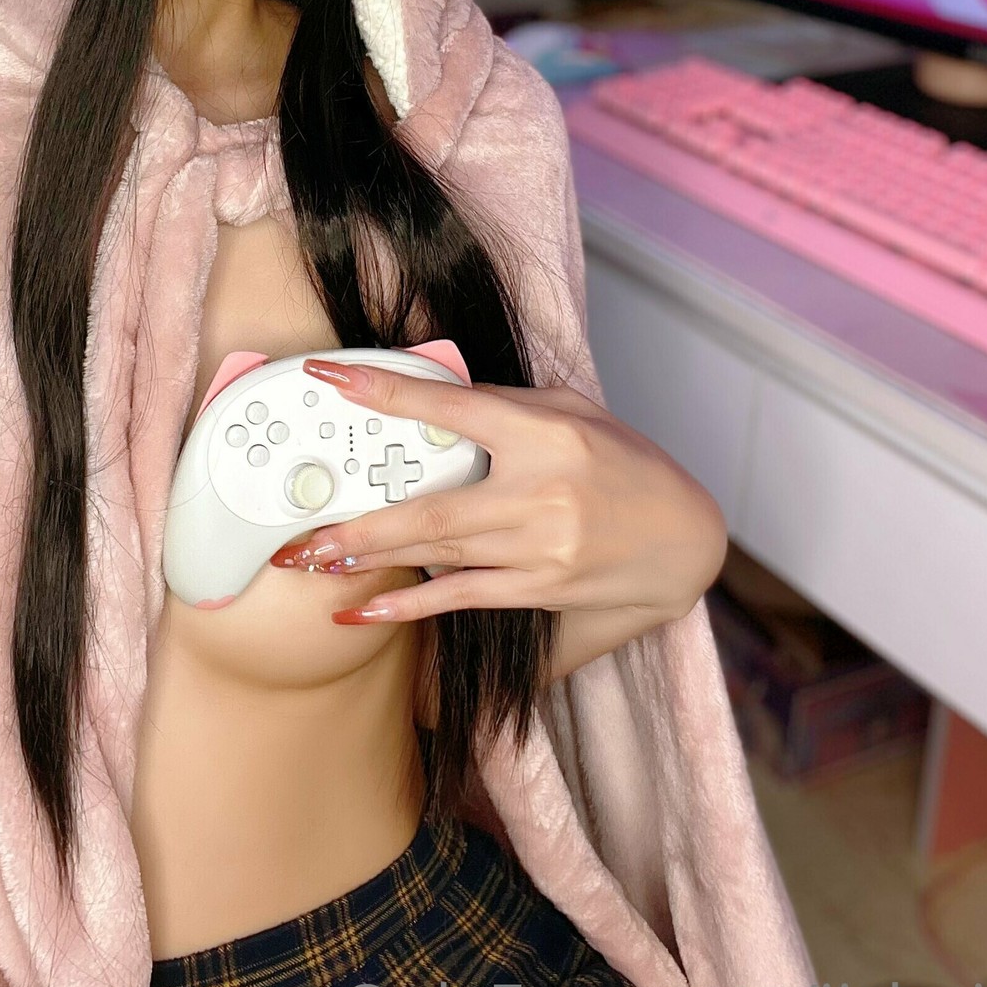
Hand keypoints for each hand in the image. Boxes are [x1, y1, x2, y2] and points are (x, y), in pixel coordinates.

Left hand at [268, 358, 726, 637]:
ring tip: (310, 561)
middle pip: (433, 508)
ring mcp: (542, 548)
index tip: (330, 377)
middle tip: (300, 529)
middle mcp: (542, 492)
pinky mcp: (541, 589)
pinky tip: (365, 610)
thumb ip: (505, 407)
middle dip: (360, 521)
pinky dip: (410, 606)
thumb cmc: (626, 464)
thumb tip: (430, 404)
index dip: (387, 391)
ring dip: (370, 559)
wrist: (686, 539)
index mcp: (547, 432)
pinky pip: (462, 598)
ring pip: (439, 555)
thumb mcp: (574, 412)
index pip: (453, 406)